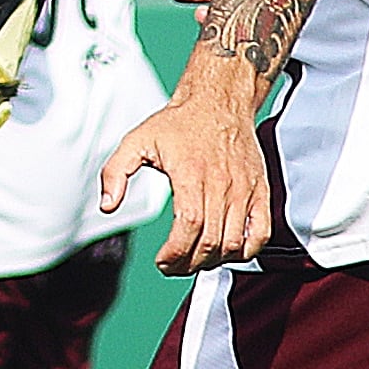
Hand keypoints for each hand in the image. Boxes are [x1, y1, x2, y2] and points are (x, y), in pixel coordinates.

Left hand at [100, 93, 271, 271]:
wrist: (219, 102)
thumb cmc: (178, 123)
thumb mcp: (136, 141)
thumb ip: (115, 173)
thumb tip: (107, 205)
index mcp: (191, 174)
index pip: (189, 227)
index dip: (175, 253)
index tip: (162, 261)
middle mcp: (222, 184)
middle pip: (211, 242)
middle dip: (189, 264)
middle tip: (173, 266)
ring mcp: (245, 190)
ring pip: (235, 243)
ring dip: (213, 261)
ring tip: (194, 260)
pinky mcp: (261, 192)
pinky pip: (261, 233)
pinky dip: (246, 251)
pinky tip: (226, 251)